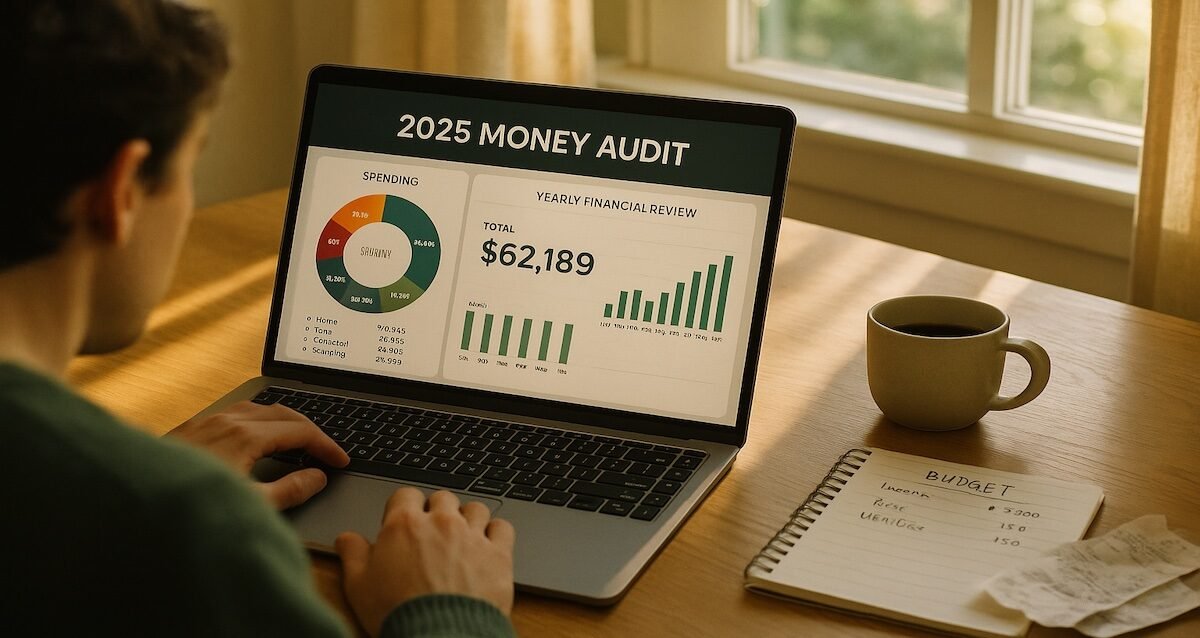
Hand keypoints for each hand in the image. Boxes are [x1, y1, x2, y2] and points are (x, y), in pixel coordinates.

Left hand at [167, 400, 348, 508]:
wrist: (134, 507)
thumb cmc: (189, 509)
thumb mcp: (250, 507)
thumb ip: (290, 490)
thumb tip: (317, 477)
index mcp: (245, 436)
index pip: (300, 431)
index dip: (326, 445)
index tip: (340, 461)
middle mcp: (226, 421)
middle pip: (282, 413)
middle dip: (310, 429)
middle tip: (326, 450)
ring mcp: (205, 422)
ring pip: (257, 409)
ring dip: (283, 422)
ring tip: (297, 442)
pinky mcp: (189, 429)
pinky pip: (234, 413)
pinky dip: (257, 421)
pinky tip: (255, 439)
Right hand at [336, 488, 515, 636]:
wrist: (439, 636)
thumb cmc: (397, 613)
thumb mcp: (359, 586)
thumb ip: (353, 555)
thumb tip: (346, 538)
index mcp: (405, 524)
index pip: (406, 495)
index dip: (404, 508)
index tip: (404, 523)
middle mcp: (441, 522)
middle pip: (442, 498)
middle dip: (437, 511)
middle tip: (432, 534)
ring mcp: (472, 535)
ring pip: (475, 508)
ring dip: (468, 519)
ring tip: (462, 539)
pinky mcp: (498, 554)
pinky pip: (503, 527)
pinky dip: (496, 533)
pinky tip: (489, 545)